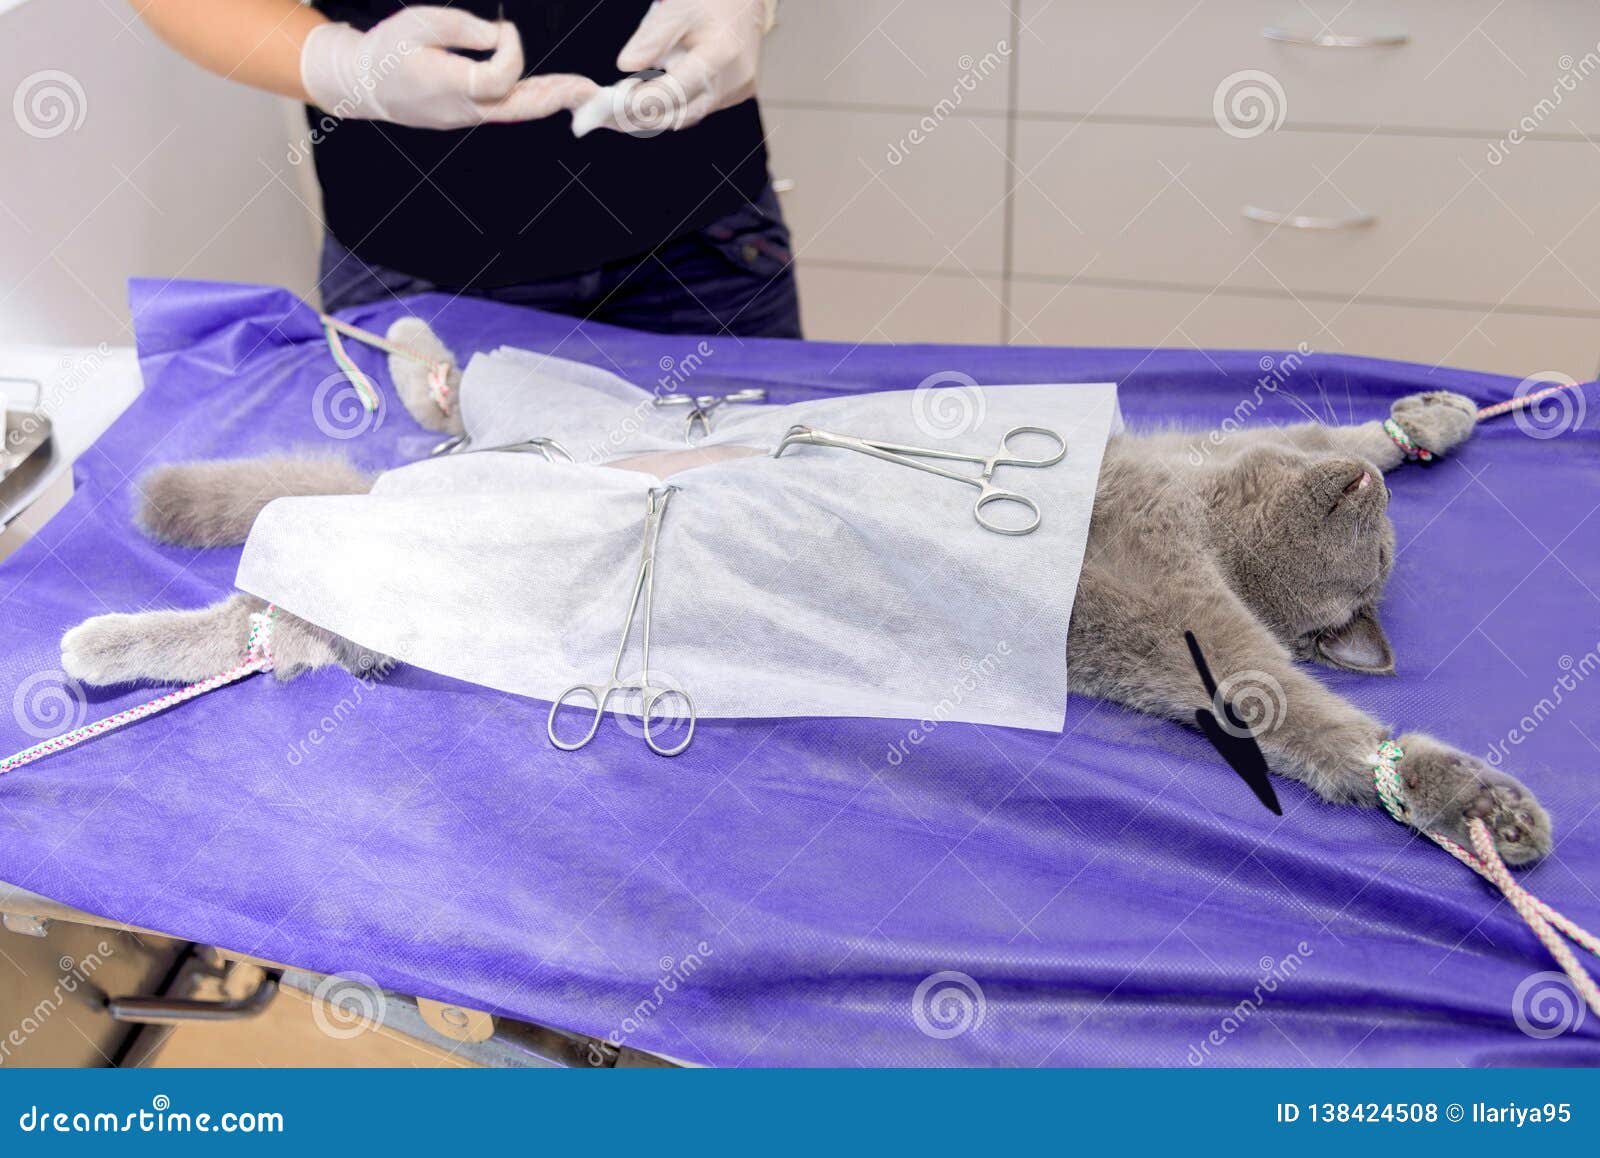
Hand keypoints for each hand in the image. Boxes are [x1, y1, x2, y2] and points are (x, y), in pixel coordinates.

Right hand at [300, 6, 597, 129]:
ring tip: (580, 90)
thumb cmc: (388, 50)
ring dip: (548, 99)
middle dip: (557, 97)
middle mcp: (462, 108)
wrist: (363, 85)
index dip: (511, 50)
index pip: (500, 76)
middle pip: (519, 108)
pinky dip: (529, 100)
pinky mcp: (466, 117)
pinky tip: (551, 92)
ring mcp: (466, 118)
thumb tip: (501, 36)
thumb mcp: (420, 22)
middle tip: (588, 90)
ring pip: (515, 112)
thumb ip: (463, 27)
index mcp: (448, 85)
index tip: (505, 30)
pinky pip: (504, 110)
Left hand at [573, 0, 773, 136]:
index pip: (675, 91)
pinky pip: (697, 109)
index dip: (642, 102)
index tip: (613, 105)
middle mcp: (732, 81)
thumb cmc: (710, 1)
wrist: (746, 3)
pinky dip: (672, 108)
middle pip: (680, 113)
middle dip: (642, 117)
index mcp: (720, 55)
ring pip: (687, 116)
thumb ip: (651, 38)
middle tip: (608, 116)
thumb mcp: (677, 9)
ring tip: (622, 110)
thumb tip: (625, 65)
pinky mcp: (735, 96)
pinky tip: (649, 101)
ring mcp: (736, 92)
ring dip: (654, 116)